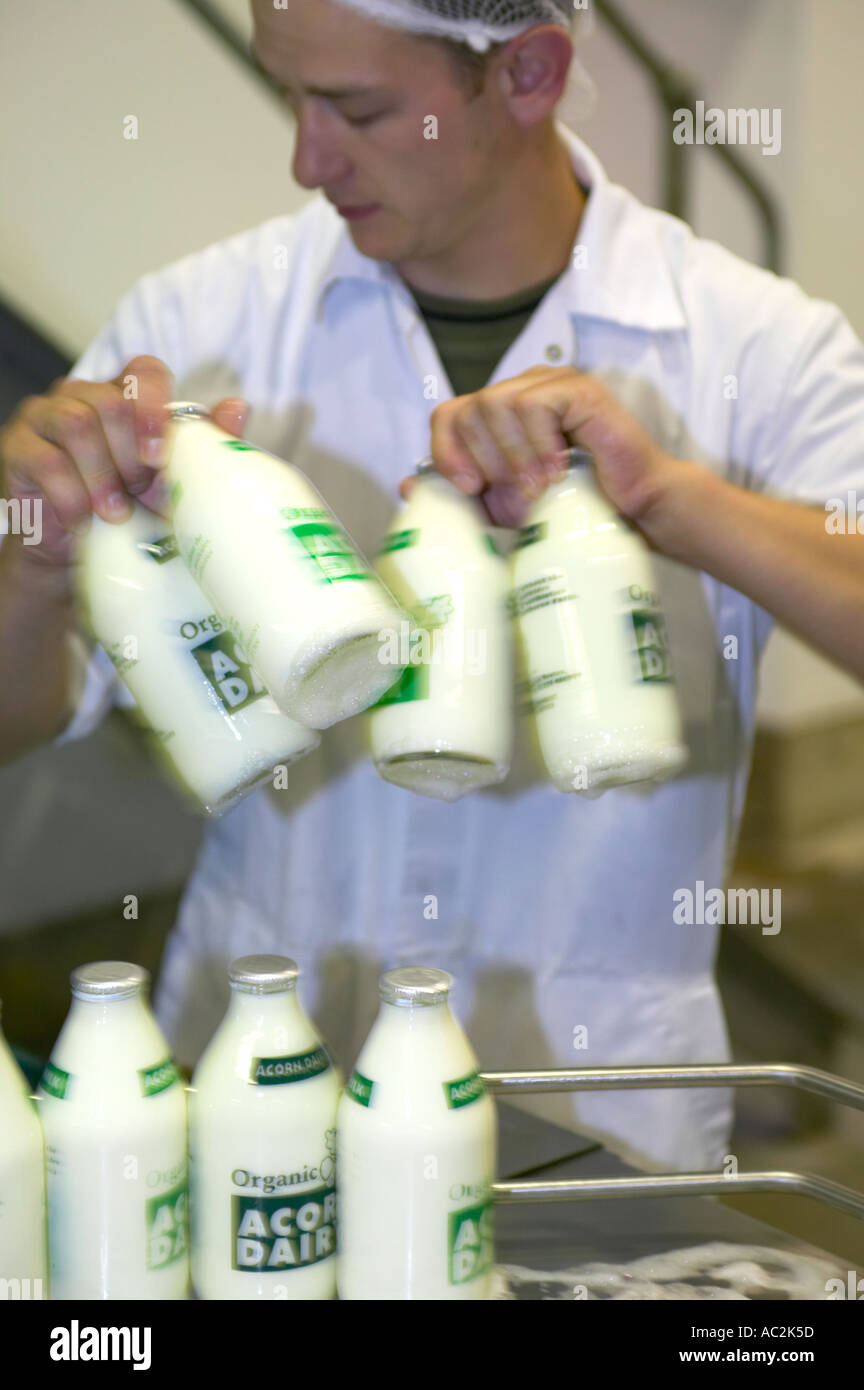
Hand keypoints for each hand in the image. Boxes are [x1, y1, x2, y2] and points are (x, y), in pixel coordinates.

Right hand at [0, 354, 248, 567]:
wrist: (74, 556)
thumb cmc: (128, 514)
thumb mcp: (170, 482)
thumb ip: (202, 446)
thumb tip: (238, 407)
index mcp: (125, 397)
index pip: (144, 370)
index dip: (154, 405)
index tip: (161, 454)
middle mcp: (83, 396)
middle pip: (110, 400)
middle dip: (130, 455)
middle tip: (138, 494)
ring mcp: (45, 416)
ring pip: (76, 423)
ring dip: (102, 475)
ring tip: (115, 513)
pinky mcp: (17, 447)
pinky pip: (46, 459)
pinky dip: (72, 496)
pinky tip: (84, 522)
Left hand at [400, 365, 676, 528]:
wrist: (633, 510)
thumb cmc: (572, 507)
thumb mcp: (504, 503)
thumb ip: (461, 492)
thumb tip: (406, 484)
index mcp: (499, 411)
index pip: (448, 414)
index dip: (448, 452)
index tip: (471, 489)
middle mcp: (521, 389)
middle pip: (469, 409)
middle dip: (487, 461)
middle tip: (518, 493)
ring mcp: (551, 383)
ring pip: (497, 405)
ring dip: (513, 456)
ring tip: (539, 486)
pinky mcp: (578, 388)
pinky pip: (533, 405)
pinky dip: (538, 444)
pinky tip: (557, 470)